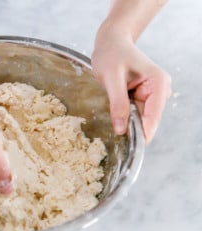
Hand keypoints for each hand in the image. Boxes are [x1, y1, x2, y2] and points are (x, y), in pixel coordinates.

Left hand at [92, 29, 170, 143]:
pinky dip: (125, 115)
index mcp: (158, 83)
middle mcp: (160, 89)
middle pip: (148, 119)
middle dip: (133, 126)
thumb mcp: (111, 78)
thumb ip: (117, 104)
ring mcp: (152, 93)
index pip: (154, 115)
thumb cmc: (111, 54)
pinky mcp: (143, 96)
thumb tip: (121, 129)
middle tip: (115, 132)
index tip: (133, 148)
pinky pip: (135, 112)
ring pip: (141, 117)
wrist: (110, 42)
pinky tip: (115, 111)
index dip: (143, 133)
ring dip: (127, 120)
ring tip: (113, 113)